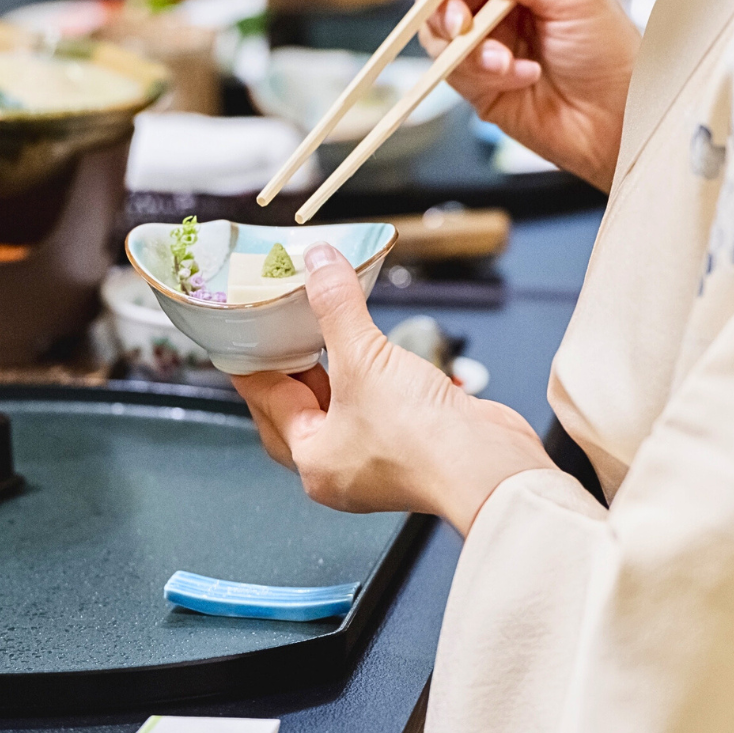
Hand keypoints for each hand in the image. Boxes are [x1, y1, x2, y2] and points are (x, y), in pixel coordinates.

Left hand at [231, 243, 555, 535]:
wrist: (489, 467)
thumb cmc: (421, 440)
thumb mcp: (364, 359)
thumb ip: (336, 307)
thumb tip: (318, 264)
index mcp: (312, 459)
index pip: (267, 401)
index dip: (254, 362)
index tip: (243, 337)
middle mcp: (338, 468)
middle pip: (296, 410)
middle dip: (289, 369)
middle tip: (277, 330)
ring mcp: (374, 461)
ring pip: (337, 409)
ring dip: (329, 372)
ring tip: (320, 332)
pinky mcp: (408, 448)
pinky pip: (372, 408)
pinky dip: (365, 380)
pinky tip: (368, 353)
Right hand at [418, 0, 640, 191]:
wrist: (614, 119)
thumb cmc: (609, 53)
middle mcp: (499, 8)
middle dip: (446, 10)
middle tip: (461, 25)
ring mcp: (487, 47)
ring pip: (440, 37)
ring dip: (469, 50)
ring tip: (505, 63)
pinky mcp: (480, 86)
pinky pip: (455, 73)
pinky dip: (484, 74)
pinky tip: (522, 76)